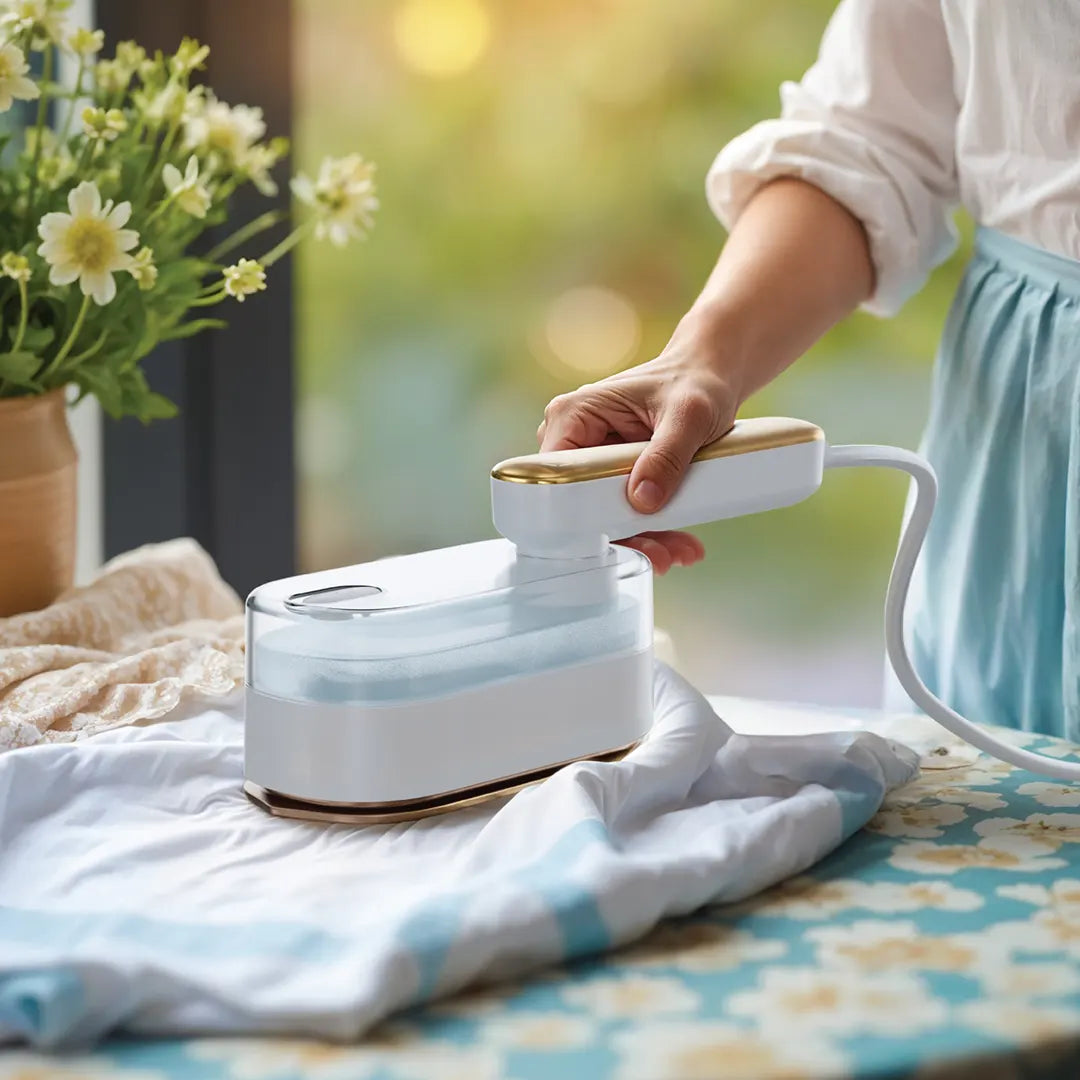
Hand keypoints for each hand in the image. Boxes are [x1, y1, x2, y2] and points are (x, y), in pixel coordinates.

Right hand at [537, 335, 736, 572]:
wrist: (710, 376)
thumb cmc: (695, 382)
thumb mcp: (689, 415)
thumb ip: (665, 456)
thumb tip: (641, 500)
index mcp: (573, 414)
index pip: (557, 476)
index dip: (577, 515)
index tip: (612, 541)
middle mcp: (572, 438)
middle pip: (579, 503)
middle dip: (621, 535)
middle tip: (662, 556)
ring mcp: (590, 459)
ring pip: (601, 514)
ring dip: (641, 539)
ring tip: (680, 552)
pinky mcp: (610, 474)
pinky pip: (621, 511)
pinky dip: (651, 529)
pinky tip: (681, 543)